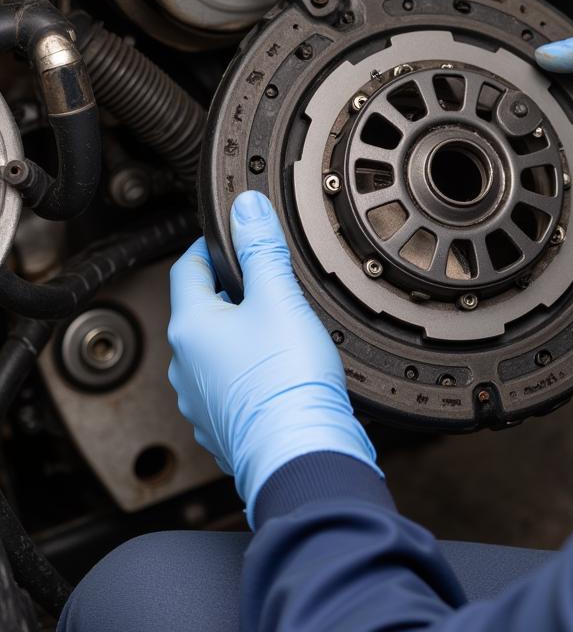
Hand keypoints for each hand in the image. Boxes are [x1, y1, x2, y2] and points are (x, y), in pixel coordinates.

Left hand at [168, 190, 378, 526]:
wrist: (298, 451)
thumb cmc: (285, 380)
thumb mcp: (279, 298)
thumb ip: (261, 249)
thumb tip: (246, 209)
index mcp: (191, 326)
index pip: (187, 268)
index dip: (208, 246)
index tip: (229, 237)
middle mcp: (185, 364)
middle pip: (201, 311)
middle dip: (230, 292)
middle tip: (265, 281)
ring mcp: (200, 399)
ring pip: (214, 351)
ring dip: (238, 334)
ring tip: (277, 327)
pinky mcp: (221, 425)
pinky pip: (228, 387)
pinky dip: (247, 372)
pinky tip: (277, 371)